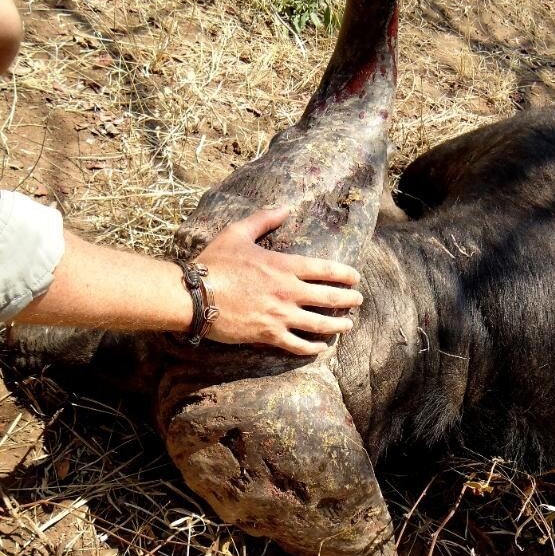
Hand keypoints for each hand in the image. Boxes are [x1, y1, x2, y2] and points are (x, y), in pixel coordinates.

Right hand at [198, 206, 362, 354]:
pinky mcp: (268, 335)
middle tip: (358, 301)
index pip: (325, 270)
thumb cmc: (215, 262)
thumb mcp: (238, 232)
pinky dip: (313, 348)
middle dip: (348, 300)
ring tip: (348, 325)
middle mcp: (288, 292)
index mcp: (284, 267)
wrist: (194, 295)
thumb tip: (285, 208)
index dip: (345, 274)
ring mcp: (280, 316)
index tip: (355, 277)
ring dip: (338, 325)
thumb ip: (264, 219)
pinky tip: (321, 347)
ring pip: (319, 324)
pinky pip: (298, 345)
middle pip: (329, 298)